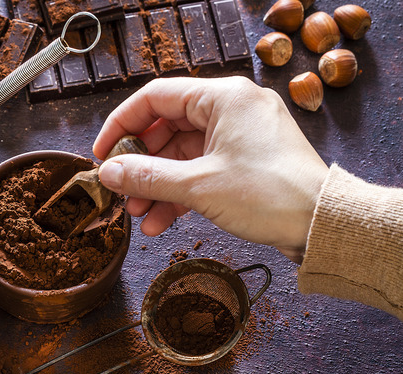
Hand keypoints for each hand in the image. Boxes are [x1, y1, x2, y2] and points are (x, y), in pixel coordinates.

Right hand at [93, 77, 328, 262]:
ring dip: (157, 185)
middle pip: (166, 128)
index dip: (121, 125)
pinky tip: (160, 221)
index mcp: (223, 98)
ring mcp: (239, 136)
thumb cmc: (271, 194)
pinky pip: (200, 170)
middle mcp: (231, 109)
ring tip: (139, 214)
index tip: (103, 153)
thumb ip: (146, 176)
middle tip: (120, 191)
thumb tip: (108, 172)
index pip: (155, 98)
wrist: (322, 224)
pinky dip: (179, 193)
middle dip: (140, 165)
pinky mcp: (245, 161)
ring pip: (182, 154)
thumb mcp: (198, 186)